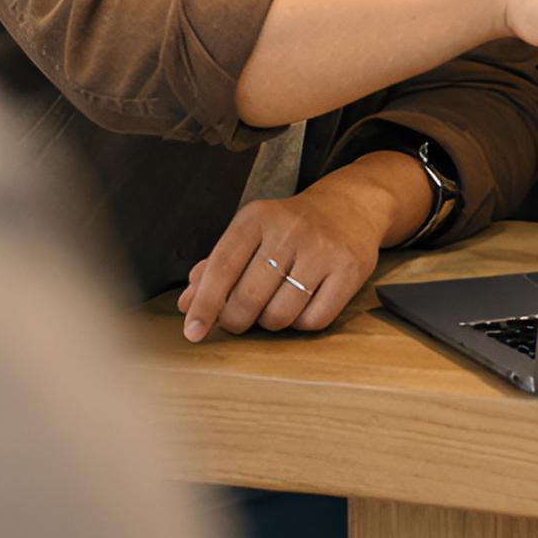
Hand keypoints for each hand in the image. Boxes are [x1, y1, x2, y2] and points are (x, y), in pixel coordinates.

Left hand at [176, 157, 417, 341]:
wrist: (350, 205)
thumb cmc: (291, 225)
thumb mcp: (251, 232)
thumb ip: (216, 266)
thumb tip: (186, 304)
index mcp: (256, 218)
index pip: (221, 267)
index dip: (204, 304)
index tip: (192, 331)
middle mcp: (289, 230)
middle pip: (249, 298)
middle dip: (237, 320)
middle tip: (239, 318)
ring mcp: (321, 250)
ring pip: (280, 314)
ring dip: (271, 322)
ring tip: (275, 304)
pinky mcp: (349, 269)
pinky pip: (314, 320)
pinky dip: (302, 323)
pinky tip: (303, 304)